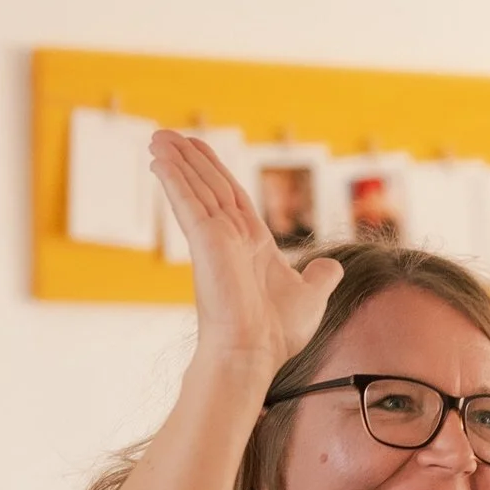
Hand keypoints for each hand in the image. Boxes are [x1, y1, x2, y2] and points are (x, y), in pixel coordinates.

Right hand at [152, 131, 342, 374]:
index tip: (197, 149)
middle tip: (167, 135)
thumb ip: (320, 277)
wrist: (255, 353)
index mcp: (250, 243)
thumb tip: (332, 266)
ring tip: (157, 138)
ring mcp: (214, 237)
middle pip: (208, 185)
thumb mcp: (311, 296)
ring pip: (194, 189)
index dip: (214, 170)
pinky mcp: (204, 241)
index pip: (230, 195)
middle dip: (190, 159)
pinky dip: (174, 179)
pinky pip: (187, 202)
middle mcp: (229, 237)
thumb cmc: (277, 334)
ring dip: (176, 162)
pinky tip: (160, 160)